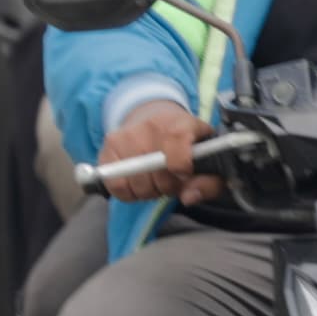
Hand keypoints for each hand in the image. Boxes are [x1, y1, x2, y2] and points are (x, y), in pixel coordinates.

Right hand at [99, 100, 224, 204]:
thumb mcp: (209, 160)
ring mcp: (126, 136)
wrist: (154, 118)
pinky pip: (117, 185)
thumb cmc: (187, 145)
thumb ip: (208, 183)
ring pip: (136, 182)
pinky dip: (130, 193)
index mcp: (181, 123)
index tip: (184, 176)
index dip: (181, 165)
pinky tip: (139, 183)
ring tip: (156, 180)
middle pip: (156, 170)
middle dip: (168, 186)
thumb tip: (188, 197)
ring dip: (149, 191)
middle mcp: (151, 125)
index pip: (177, 141)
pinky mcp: (108, 148)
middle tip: (173, 181)